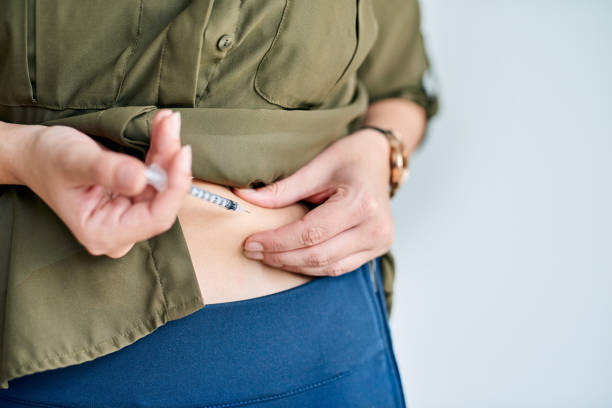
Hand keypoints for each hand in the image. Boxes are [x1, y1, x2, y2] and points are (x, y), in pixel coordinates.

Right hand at [21, 110, 191, 257]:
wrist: (33, 153)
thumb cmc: (46, 159)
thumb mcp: (74, 161)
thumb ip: (107, 171)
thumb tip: (141, 179)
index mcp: (104, 233)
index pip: (156, 218)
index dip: (174, 187)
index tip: (182, 152)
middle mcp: (120, 230)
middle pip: (163, 199)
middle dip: (170, 161)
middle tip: (170, 125)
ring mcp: (128, 215)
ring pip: (163, 184)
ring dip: (168, 150)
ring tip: (167, 120)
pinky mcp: (133, 198)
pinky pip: (157, 175)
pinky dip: (161, 150)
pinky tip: (164, 126)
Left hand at [234, 129, 394, 275]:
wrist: (379, 160)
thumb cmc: (350, 158)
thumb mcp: (316, 167)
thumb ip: (282, 189)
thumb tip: (244, 199)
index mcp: (361, 203)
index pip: (311, 233)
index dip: (278, 242)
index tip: (250, 242)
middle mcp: (375, 227)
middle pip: (319, 255)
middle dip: (281, 257)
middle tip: (252, 251)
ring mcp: (380, 242)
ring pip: (328, 268)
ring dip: (294, 265)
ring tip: (267, 256)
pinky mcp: (377, 250)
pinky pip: (339, 268)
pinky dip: (312, 266)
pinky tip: (290, 259)